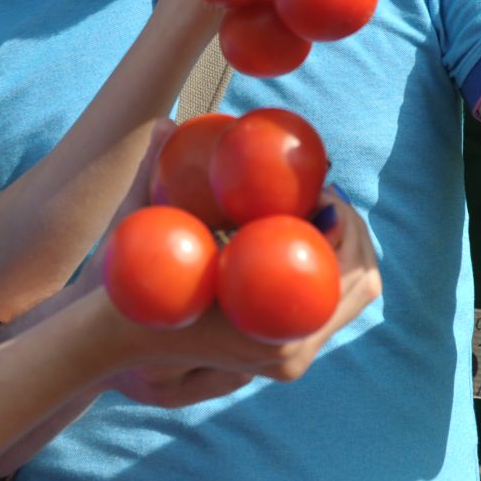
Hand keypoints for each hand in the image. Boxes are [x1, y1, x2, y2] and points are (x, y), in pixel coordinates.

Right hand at [108, 186, 381, 401]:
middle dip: (353, 227)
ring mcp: (291, 357)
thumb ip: (151, 179)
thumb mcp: (139, 237)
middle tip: (322, 191)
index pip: (346, 272)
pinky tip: (296, 227)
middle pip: (364, 283)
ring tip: (312, 203)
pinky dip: (325, 263)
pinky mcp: (286, 352)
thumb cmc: (127, 293)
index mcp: (275, 338)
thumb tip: (166, 123)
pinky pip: (328, 302)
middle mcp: (292, 355)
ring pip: (351, 294)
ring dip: (342, 244)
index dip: (344, 220)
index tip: (319, 188)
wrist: (116, 346)